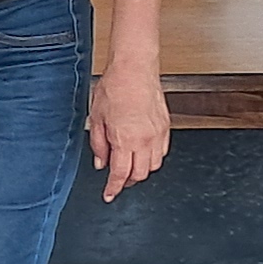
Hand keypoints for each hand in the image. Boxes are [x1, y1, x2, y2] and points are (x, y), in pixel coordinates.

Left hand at [87, 56, 171, 203]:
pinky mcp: (165, 126)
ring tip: (129, 165)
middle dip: (128, 181)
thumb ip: (99, 145)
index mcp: (125, 139)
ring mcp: (158, 134)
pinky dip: (152, 158)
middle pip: (139, 175)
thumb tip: (100, 163)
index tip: (109, 195)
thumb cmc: (115, 87)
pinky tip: (142, 152)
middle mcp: (145, 139)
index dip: (114, 188)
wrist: (135, 68)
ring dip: (141, 170)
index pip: (120, 174)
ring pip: (153, 166)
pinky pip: (162, 152)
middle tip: (117, 180)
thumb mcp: (97, 118)